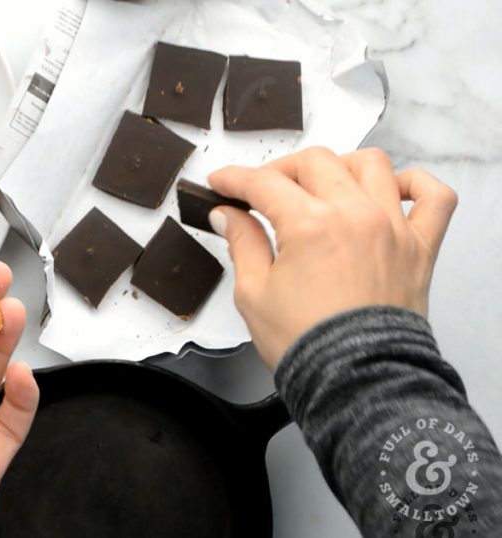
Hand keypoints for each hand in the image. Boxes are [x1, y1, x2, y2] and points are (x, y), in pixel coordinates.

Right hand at [208, 147, 457, 369]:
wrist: (355, 382)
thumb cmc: (307, 345)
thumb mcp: (254, 293)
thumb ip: (242, 244)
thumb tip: (228, 216)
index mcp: (310, 225)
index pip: (264, 184)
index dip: (234, 179)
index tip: (221, 183)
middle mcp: (355, 215)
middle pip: (315, 163)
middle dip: (280, 170)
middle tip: (261, 191)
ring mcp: (392, 227)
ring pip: (371, 165)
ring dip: (339, 166)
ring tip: (320, 185)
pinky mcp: (420, 247)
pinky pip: (434, 197)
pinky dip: (416, 183)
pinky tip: (392, 188)